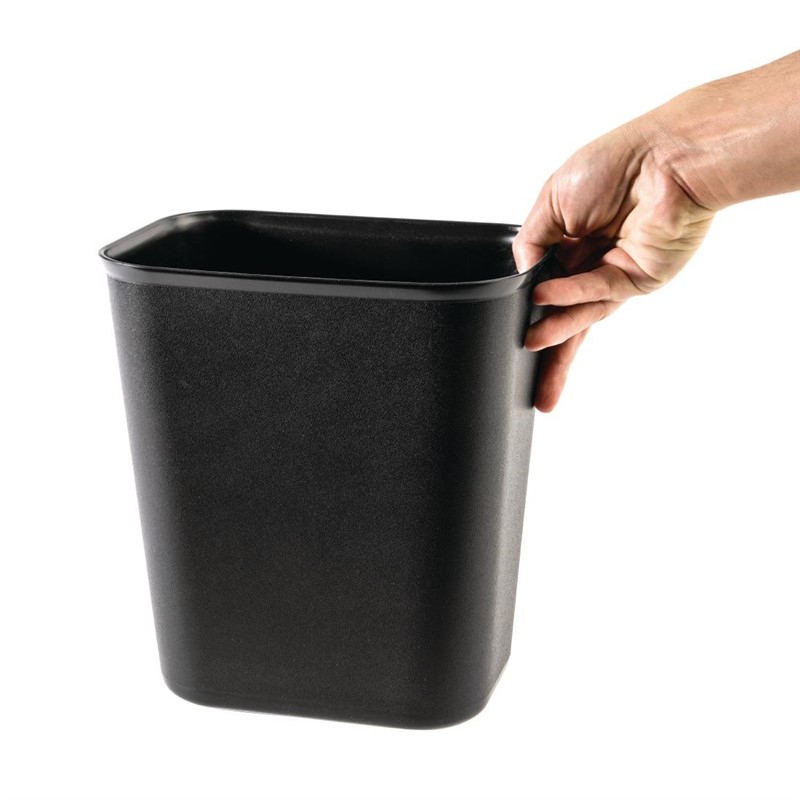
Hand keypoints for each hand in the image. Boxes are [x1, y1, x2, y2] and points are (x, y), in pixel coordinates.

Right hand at [513, 122, 714, 411]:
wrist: (667, 156)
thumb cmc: (615, 163)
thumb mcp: (552, 198)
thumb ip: (530, 239)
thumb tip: (520, 273)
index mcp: (569, 241)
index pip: (543, 285)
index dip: (527, 310)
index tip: (509, 332)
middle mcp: (591, 262)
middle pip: (563, 314)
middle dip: (547, 351)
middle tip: (531, 388)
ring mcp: (615, 274)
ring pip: (581, 314)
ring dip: (555, 330)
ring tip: (530, 343)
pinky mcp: (638, 280)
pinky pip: (597, 293)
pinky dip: (570, 295)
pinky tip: (546, 298)